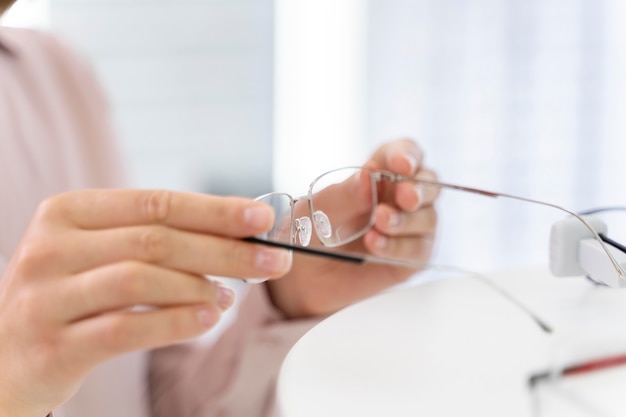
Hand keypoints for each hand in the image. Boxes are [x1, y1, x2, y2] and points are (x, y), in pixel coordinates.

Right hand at [0, 190, 290, 416]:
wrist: (4, 355)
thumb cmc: (68, 295)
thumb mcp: (99, 254)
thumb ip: (156, 241)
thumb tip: (235, 236)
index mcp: (69, 212)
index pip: (156, 203)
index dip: (214, 210)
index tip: (262, 218)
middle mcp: (52, 247)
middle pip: (155, 240)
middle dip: (224, 249)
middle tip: (271, 260)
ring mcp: (47, 297)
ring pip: (140, 280)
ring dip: (199, 285)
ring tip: (231, 296)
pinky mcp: (51, 346)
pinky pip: (124, 329)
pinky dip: (174, 322)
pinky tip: (207, 318)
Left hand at [266, 139, 438, 317]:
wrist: (303, 273)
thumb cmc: (311, 230)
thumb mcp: (319, 207)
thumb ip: (346, 193)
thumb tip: (370, 173)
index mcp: (381, 174)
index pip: (406, 153)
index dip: (408, 155)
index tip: (402, 165)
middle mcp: (401, 198)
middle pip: (429, 184)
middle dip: (418, 189)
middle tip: (404, 197)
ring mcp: (410, 229)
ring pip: (428, 217)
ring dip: (404, 220)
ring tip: (378, 223)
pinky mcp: (410, 258)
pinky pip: (417, 250)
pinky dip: (397, 246)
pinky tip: (375, 244)